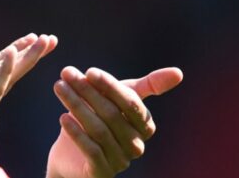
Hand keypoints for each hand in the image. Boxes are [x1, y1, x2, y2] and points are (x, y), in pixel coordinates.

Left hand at [47, 66, 183, 177]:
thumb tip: (179, 73)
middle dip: (87, 91)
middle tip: (66, 73)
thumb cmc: (98, 119)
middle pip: (112, 114)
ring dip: (77, 105)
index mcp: (145, 127)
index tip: (89, 71)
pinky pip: (91, 151)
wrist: (69, 156)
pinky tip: (62, 117)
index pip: (131, 103)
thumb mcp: (118, 99)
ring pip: (99, 130)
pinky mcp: (101, 173)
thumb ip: (146, 86)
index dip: (110, 86)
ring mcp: (120, 161)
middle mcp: (136, 146)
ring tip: (59, 86)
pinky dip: (76, 133)